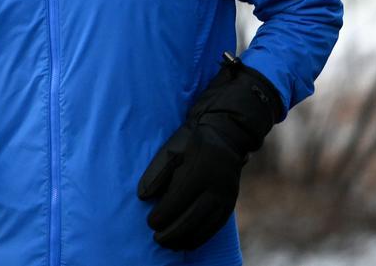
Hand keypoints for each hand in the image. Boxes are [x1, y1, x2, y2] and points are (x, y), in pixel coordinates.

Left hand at [137, 53, 281, 250]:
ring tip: (170, 244)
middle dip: (172, 232)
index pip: (177, 200)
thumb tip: (143, 198)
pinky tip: (189, 242)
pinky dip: (202, 235)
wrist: (226, 132)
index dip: (162, 215)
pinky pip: (217, 224)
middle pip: (191, 217)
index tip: (150, 223)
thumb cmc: (192, 139)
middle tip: (157, 239)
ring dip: (186, 238)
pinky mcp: (231, 201)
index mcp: (198, 170)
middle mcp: (215, 184)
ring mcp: (226, 194)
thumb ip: (157, 172)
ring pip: (205, 225)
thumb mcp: (171, 149)